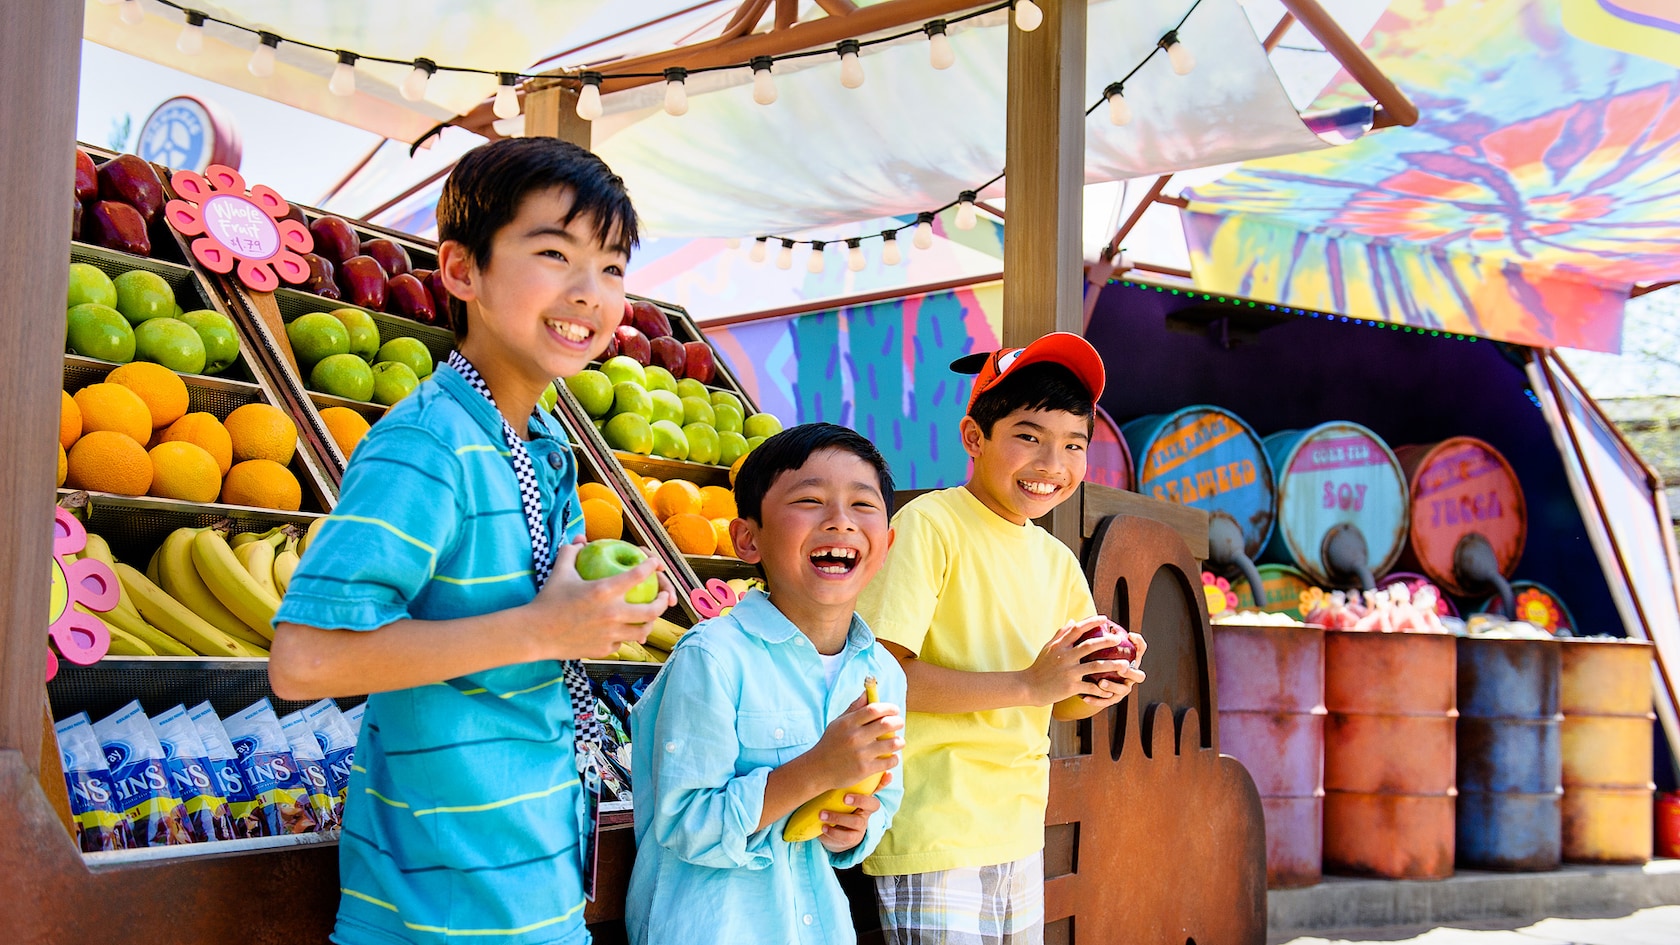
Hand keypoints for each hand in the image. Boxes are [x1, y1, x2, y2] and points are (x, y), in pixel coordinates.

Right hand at [524, 540, 675, 659]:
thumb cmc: (547, 600)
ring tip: (649, 615)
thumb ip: (572, 551)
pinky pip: (623, 642)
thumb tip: (582, 539)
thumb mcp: (560, 571)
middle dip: (663, 600)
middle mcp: (612, 613)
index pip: (639, 574)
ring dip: (649, 622)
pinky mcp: (604, 650)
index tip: (655, 563)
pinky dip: (626, 635)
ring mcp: (610, 634)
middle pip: (653, 609)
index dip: (652, 565)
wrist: (534, 634)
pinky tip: (624, 630)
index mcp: (604, 590)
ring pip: (643, 630)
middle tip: (664, 595)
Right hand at [806, 693, 902, 792]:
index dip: (889, 708)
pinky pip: (888, 762)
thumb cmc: (831, 743)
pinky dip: (894, 759)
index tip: (895, 710)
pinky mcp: (864, 770)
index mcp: (848, 723)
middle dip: (898, 722)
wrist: (818, 769)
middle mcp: (855, 737)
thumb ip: (854, 708)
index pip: (874, 709)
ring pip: (891, 744)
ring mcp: (860, 754)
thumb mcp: (839, 723)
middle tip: (900, 723)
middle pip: (886, 724)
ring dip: (899, 741)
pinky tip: (893, 757)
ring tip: (899, 741)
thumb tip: (867, 692)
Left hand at [817, 771, 891, 853]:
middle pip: (873, 805)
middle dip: (860, 800)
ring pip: (856, 822)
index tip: (883, 774)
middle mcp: (866, 811)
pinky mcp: (853, 838)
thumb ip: (841, 780)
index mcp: (865, 797)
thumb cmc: (835, 806)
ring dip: (838, 817)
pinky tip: (823, 827)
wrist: (831, 831)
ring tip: (822, 814)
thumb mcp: (838, 793)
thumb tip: (836, 754)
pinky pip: (846, 837)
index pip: (877, 788)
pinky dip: (833, 831)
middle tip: (845, 797)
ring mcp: (861, 826)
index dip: (882, 782)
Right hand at [1025, 617, 1142, 705]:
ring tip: (1125, 664)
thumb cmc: (1040, 667)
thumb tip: (1073, 621)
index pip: (1077, 629)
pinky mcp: (1070, 687)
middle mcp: (1064, 657)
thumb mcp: (1048, 648)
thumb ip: (1061, 634)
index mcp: (1059, 646)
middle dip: (1106, 641)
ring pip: (1095, 666)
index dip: (1092, 622)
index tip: (1104, 618)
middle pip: (1089, 645)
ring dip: (1112, 665)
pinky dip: (1102, 688)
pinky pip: (1090, 686)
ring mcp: (1068, 672)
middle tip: (1119, 639)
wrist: (1028, 687)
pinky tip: (1112, 688)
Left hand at [1079, 631, 1147, 706]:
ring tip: (1101, 682)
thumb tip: (1075, 621)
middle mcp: (1129, 675)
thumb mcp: (1089, 648)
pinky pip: (1105, 701)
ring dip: (1113, 686)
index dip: (1139, 644)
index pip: (1140, 650)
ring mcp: (1122, 688)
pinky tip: (1084, 697)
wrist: (1088, 680)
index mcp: (1129, 660)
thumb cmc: (1090, 658)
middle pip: (1139, 675)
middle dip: (1131, 672)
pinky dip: (1096, 699)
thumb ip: (1088, 637)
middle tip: (1121, 667)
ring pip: (1122, 689)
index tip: (1130, 635)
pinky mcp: (1111, 699)